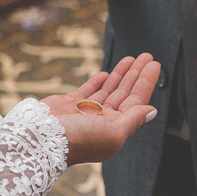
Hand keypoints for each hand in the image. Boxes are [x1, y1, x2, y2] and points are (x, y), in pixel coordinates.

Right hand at [42, 53, 160, 164]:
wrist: (42, 138)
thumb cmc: (80, 139)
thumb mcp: (114, 132)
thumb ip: (133, 119)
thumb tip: (152, 110)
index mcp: (115, 129)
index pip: (136, 102)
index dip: (146, 83)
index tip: (154, 65)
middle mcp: (102, 121)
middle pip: (125, 93)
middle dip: (136, 75)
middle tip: (147, 56)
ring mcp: (86, 112)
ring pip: (108, 90)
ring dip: (120, 74)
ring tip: (131, 58)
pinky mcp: (69, 105)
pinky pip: (88, 91)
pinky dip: (98, 82)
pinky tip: (107, 73)